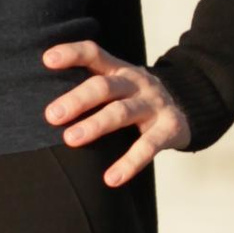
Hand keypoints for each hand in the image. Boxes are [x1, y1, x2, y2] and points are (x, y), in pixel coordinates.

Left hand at [42, 42, 194, 185]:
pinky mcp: (169, 128)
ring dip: (95, 125)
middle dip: (77, 99)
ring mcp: (153, 104)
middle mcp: (136, 83)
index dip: (72, 54)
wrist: (191, 106)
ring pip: (122, 112)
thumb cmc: (136, 98)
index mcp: (119, 70)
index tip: (47, 60)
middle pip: (104, 86)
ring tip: (70, 140)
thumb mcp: (117, 85)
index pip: (94, 54)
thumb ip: (89, 87)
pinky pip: (148, 146)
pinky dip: (129, 163)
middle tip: (51, 115)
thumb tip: (42, 106)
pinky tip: (111, 179)